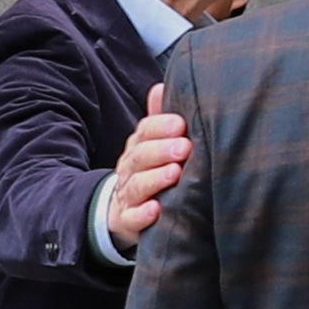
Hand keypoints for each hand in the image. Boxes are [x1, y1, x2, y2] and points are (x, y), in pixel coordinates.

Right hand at [110, 84, 191, 253]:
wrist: (122, 210)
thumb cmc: (148, 171)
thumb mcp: (153, 144)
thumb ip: (159, 119)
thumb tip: (161, 86)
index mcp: (139, 147)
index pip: (144, 132)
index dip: (160, 127)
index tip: (181, 124)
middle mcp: (130, 169)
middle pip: (140, 157)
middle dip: (162, 151)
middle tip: (185, 147)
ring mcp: (127, 195)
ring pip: (137, 186)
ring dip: (155, 179)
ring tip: (175, 173)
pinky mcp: (128, 221)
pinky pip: (132, 218)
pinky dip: (143, 215)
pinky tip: (157, 210)